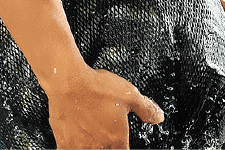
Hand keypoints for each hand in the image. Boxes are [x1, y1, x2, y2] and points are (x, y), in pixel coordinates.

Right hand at [46, 67, 162, 149]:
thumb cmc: (96, 87)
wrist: (68, 82)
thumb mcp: (129, 94)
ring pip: (88, 149)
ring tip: (87, 128)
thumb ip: (146, 109)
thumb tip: (159, 117)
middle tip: (100, 128)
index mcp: (117, 138)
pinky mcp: (65, 143)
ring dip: (89, 142)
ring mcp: (81, 146)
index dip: (121, 146)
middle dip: (105, 141)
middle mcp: (100, 146)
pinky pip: (70, 149)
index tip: (118, 142)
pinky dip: (72, 143)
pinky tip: (72, 133)